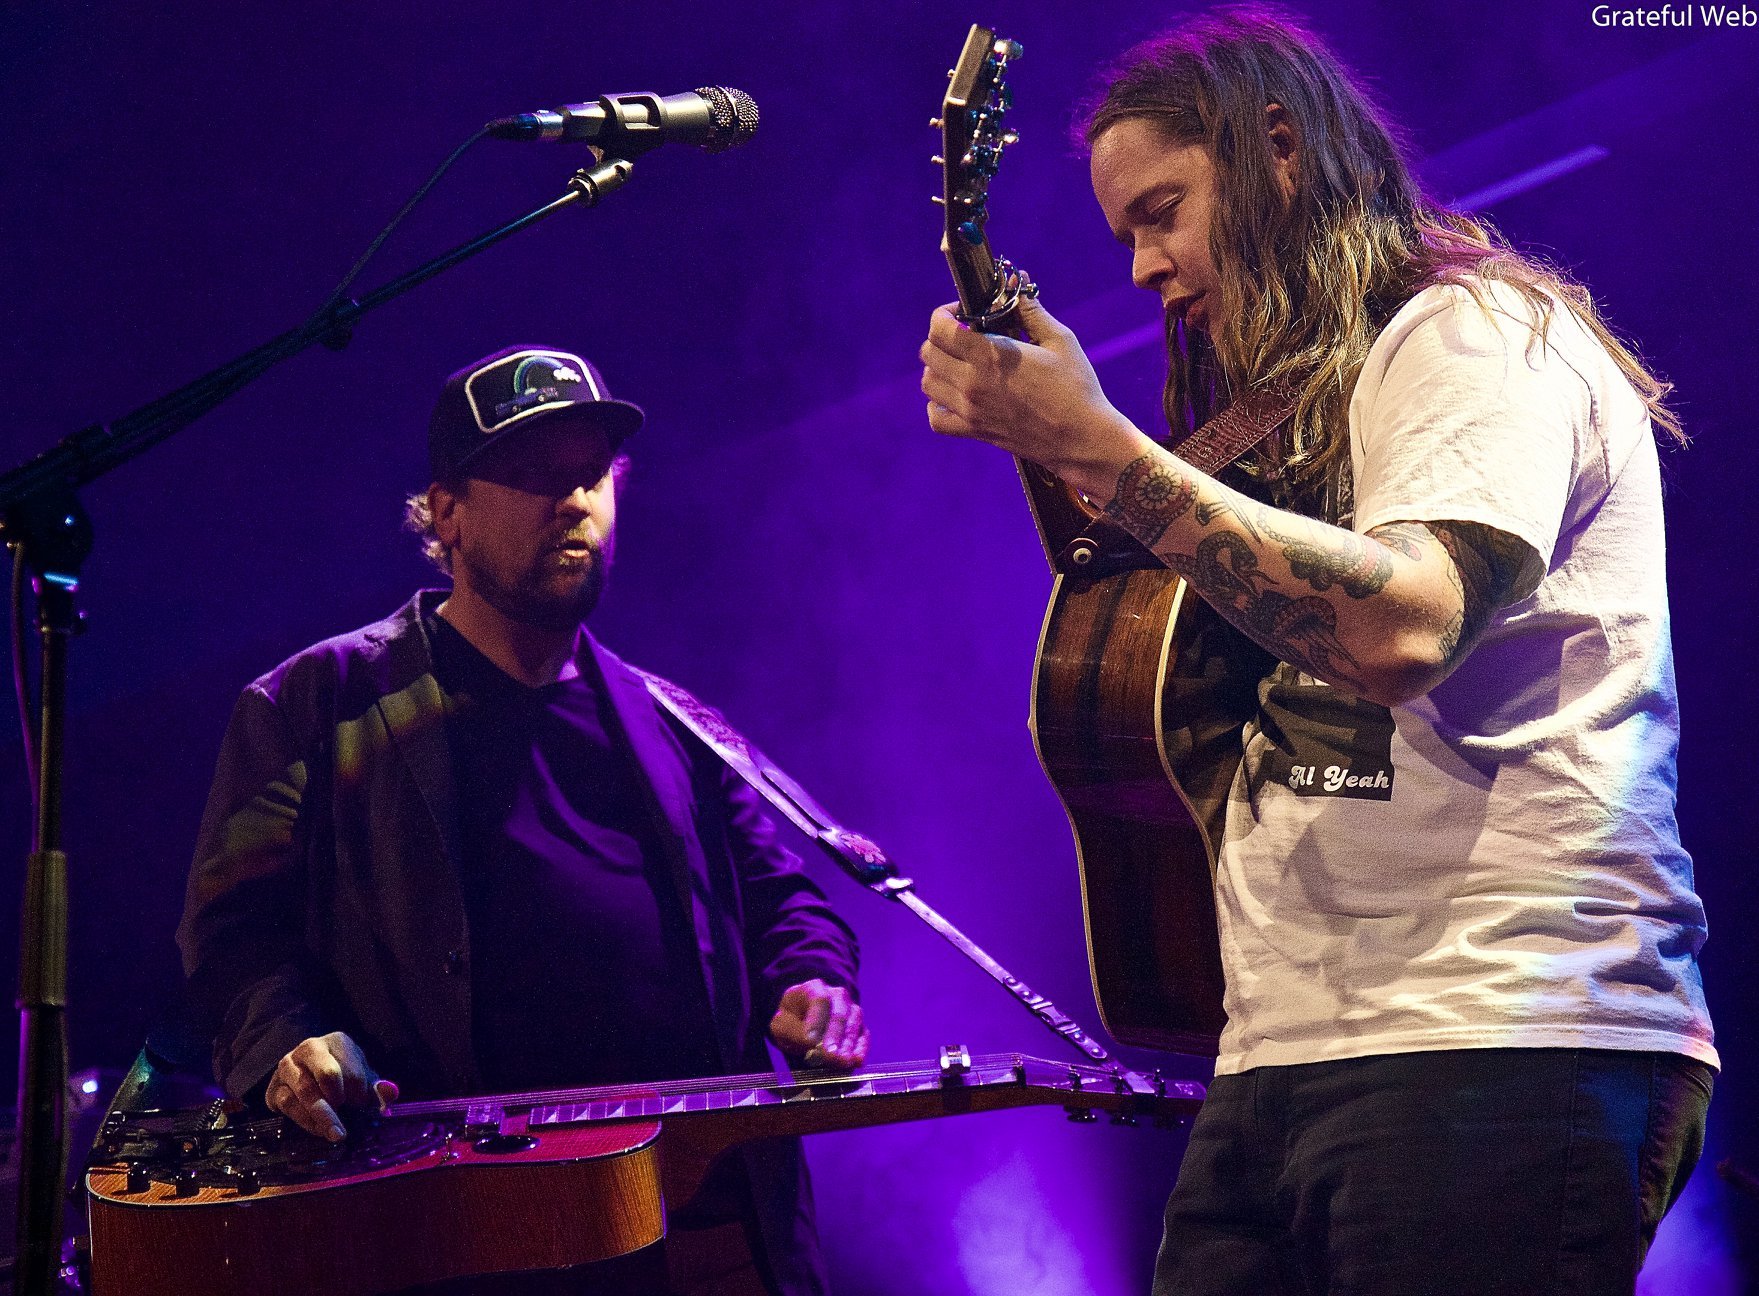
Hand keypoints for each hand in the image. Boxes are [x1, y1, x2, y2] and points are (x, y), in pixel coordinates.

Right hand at [266, 1031, 398, 1141]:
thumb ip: (377, 1088)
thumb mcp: (363, 1080)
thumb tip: (391, 1093)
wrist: (310, 1079)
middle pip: (327, 1074)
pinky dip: (304, 1120)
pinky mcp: (274, 1086)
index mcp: (337, 1042)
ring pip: (304, 1091)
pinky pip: (287, 1104)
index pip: (351, 1069)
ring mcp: (288, 1066)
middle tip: (344, 1130)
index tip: (362, 1106)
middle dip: (337, 1105)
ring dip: (320, 1117)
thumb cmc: (344, 1077)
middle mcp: (310, 1048)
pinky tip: (318, 1130)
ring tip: (334, 1135)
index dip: (358, 1093)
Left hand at [768, 979, 868, 1069]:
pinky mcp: (859, 1026)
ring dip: (848, 1045)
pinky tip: (857, 1061)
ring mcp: (851, 1010)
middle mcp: (837, 996)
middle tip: (830, 1055)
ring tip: (843, 1062)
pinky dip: (861, 1048)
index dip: (817, 1021)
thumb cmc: (791, 1022)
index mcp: (813, 989)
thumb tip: (812, 1043)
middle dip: (834, 1036)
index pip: (819, 1000)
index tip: (811, 1041)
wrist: (801, 1023)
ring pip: (853, 1024)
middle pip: (839, 1013)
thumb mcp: (782, 1025)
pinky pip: (864, 1035)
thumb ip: (793, 1032)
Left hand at [919, 295, 1142, 480]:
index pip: (940, 329)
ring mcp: (970, 410)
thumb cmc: (1076, 388)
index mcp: (991, 356)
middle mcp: (973, 383)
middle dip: (941, 337)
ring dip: (937, 368)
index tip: (961, 312)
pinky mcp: (975, 432)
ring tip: (960, 363)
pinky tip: (955, 396)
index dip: (944, 314)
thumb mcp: (1059, 340)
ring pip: (928, 383)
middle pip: (928, 353)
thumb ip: (1031, 310)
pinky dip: (937, 405)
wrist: (1081, 438)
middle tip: (963, 335)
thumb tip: (1018, 280)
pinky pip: (935, 418)